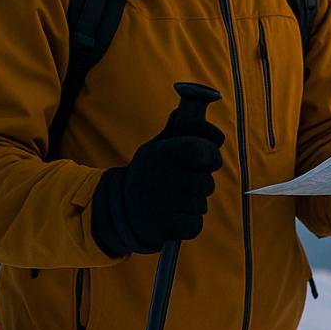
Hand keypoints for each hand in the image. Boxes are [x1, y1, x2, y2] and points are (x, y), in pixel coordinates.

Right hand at [92, 105, 225, 255]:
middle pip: (207, 183)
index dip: (212, 156)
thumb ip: (177, 128)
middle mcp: (162, 176)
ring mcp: (163, 203)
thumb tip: (195, 102)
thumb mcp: (156, 148)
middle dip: (199, 185)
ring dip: (192, 205)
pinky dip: (188, 223)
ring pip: (202, 205)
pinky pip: (196, 224)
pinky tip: (172, 217)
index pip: (205, 151)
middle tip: (181, 185)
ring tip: (172, 201)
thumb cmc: (147, 174)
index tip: (209, 161)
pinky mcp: (164, 227)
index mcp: (162, 153)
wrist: (118, 209)